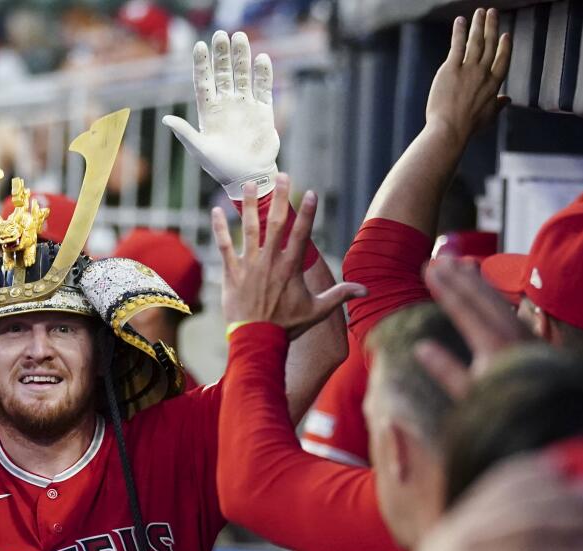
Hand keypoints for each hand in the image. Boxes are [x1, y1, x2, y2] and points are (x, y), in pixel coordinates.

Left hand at [163, 31, 278, 197]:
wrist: (247, 177)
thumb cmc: (220, 166)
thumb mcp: (199, 149)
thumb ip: (185, 133)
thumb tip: (166, 119)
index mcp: (209, 111)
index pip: (204, 81)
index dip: (201, 64)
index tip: (199, 46)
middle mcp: (226, 104)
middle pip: (223, 73)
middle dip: (222, 54)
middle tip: (221, 34)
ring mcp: (245, 105)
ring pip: (243, 75)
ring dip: (242, 57)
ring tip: (241, 38)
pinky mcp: (263, 111)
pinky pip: (263, 88)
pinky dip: (263, 74)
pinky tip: (261, 59)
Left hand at [213, 174, 364, 337]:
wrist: (257, 340)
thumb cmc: (287, 326)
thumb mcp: (317, 311)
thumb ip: (339, 295)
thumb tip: (366, 290)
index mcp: (291, 268)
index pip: (302, 234)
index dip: (307, 212)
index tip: (310, 192)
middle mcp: (270, 261)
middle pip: (276, 223)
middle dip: (280, 198)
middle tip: (282, 176)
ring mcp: (249, 265)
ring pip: (249, 229)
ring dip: (249, 205)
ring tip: (249, 184)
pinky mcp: (231, 272)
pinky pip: (224, 246)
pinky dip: (220, 228)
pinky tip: (216, 211)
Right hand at [414, 257, 532, 398]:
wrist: (555, 415)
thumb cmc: (507, 408)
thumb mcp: (471, 394)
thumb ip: (447, 370)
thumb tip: (421, 347)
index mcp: (493, 344)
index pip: (464, 307)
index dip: (444, 287)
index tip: (429, 270)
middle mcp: (510, 332)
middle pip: (480, 297)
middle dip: (458, 277)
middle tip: (439, 259)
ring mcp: (524, 333)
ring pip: (497, 298)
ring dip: (477, 280)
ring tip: (460, 264)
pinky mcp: (532, 338)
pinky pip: (509, 307)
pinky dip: (494, 293)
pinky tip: (486, 288)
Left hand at [425, 8, 511, 140]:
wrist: (450, 130)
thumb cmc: (467, 127)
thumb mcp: (488, 117)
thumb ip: (498, 106)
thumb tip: (507, 100)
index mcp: (494, 85)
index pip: (503, 60)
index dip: (505, 46)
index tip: (506, 35)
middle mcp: (484, 74)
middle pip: (491, 45)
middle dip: (492, 26)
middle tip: (492, 13)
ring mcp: (468, 70)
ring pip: (476, 41)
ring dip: (478, 24)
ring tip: (480, 12)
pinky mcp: (451, 69)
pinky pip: (457, 45)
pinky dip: (459, 32)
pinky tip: (460, 21)